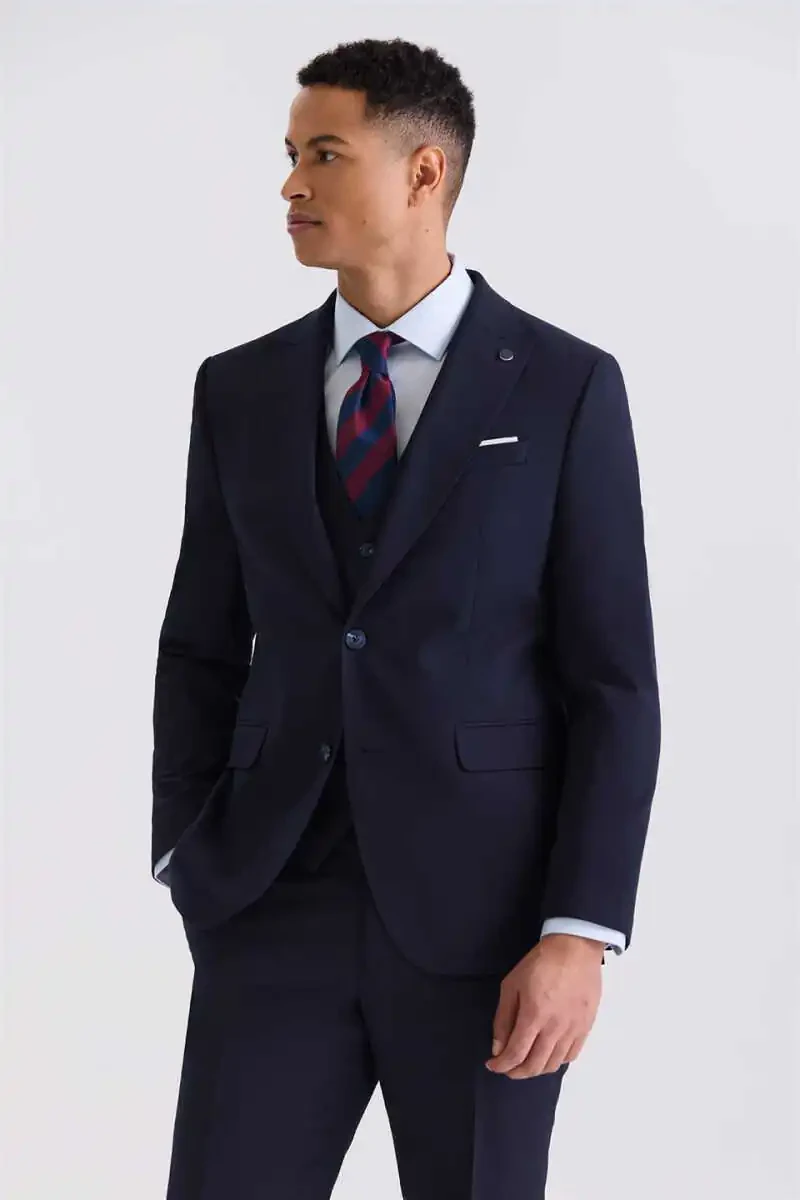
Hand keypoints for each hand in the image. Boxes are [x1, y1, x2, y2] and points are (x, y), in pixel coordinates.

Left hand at [485, 933, 603, 1077]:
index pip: (516, 1054)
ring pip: (553, 1064)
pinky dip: (556, 1061)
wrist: (574, 949)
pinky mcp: (586, 1027)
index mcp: (534, 1016)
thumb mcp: (511, 985)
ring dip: (536, 1069)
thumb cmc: (539, 963)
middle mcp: (555, 1028)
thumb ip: (503, 1019)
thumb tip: (498, 1048)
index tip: (492, 1065)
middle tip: (507, 1068)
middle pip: (535, 1065)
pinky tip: (547, 1055)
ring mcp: (573, 1030)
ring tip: (525, 1063)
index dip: (502, 1065)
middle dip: (516, 1072)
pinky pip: (571, 1055)